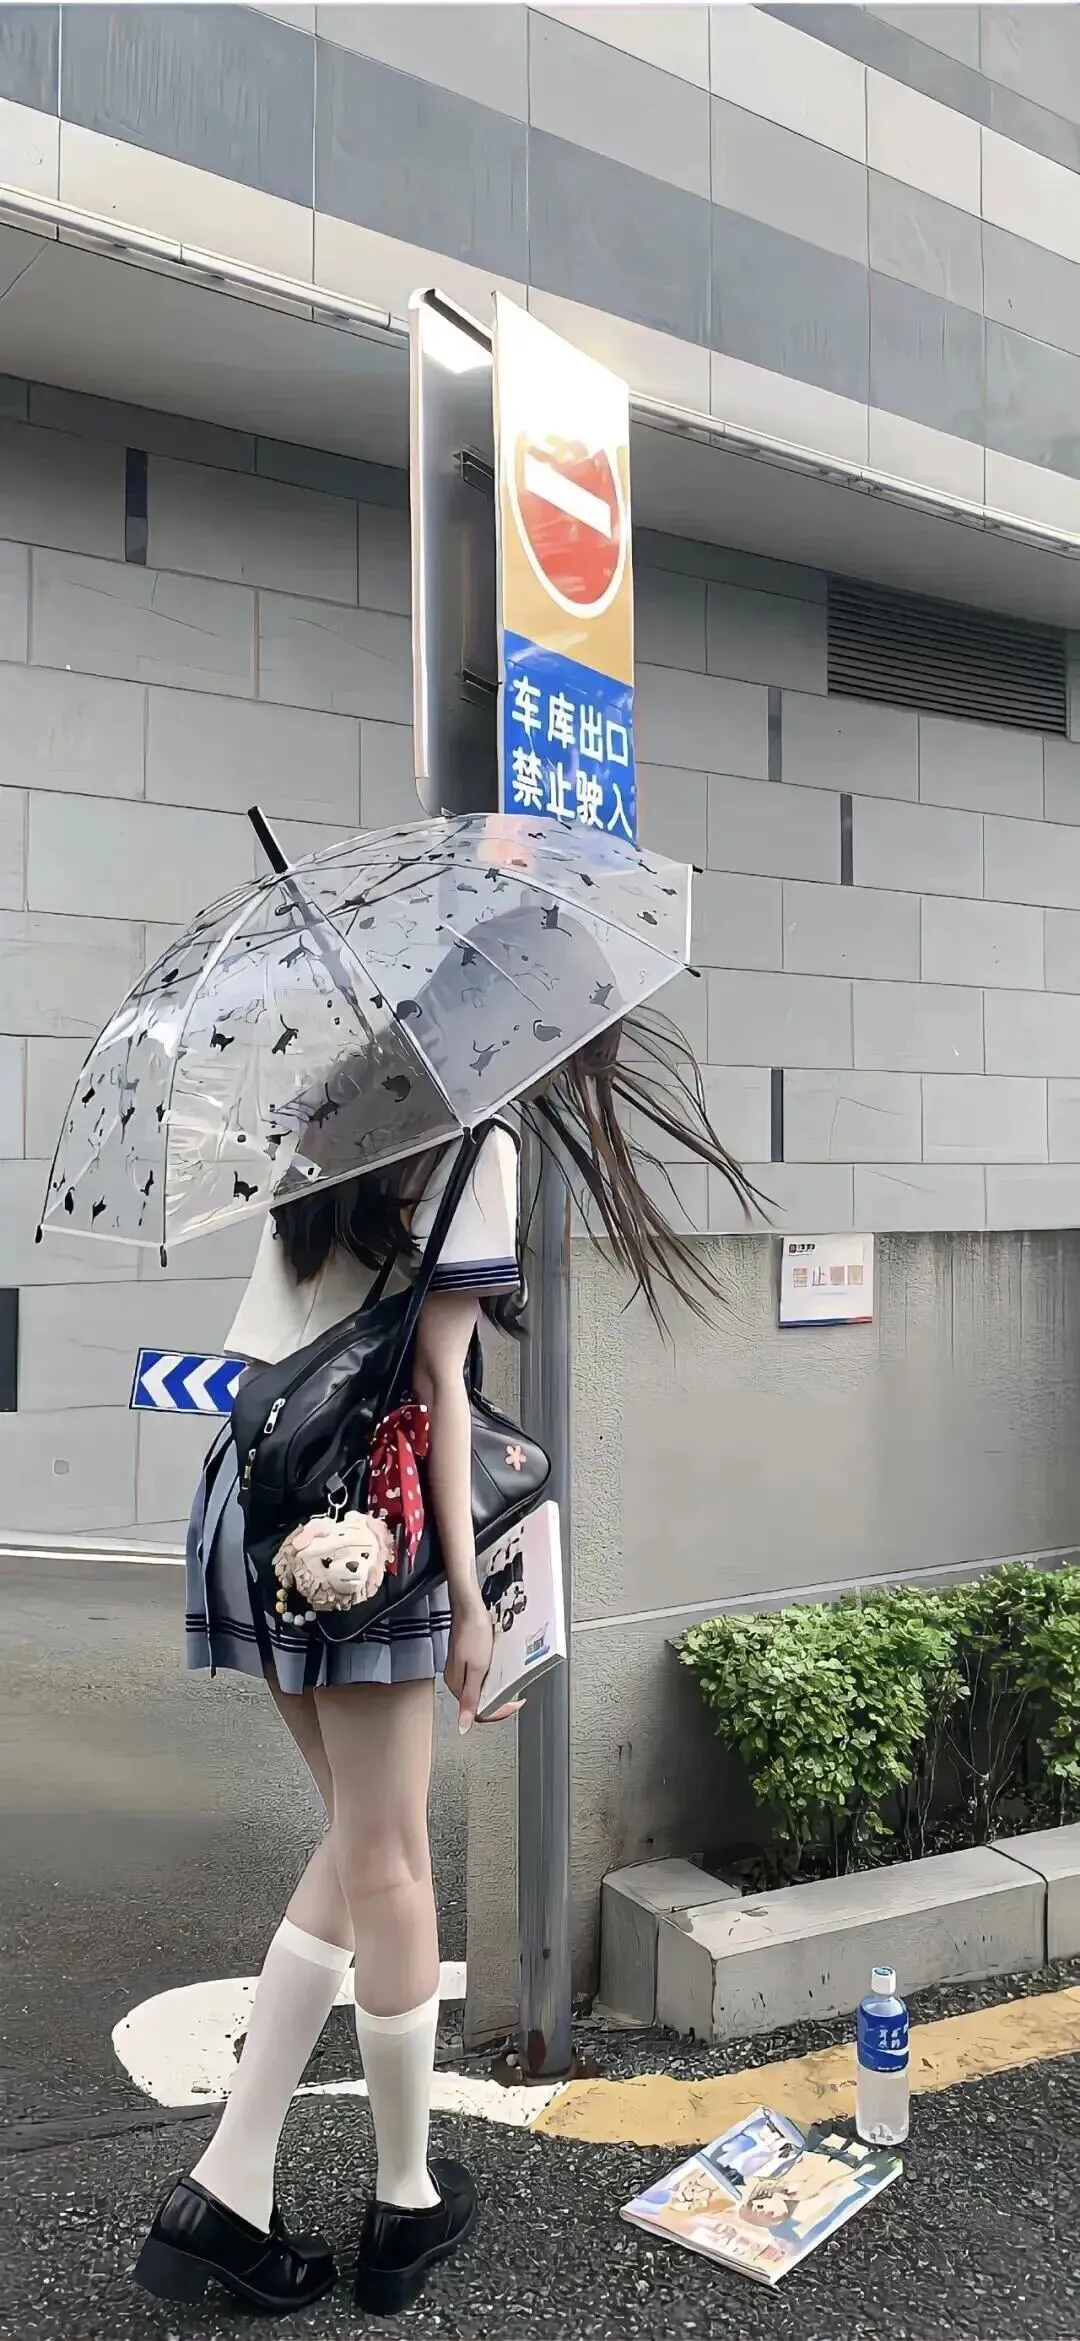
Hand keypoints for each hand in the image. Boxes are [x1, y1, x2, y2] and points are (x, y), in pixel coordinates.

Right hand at [445, 1597, 521, 1734]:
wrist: (469, 1606)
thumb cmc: (473, 1632)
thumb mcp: (477, 1668)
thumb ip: (471, 1697)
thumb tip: (463, 1725)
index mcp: (457, 1686)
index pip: (478, 1712)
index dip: (498, 1712)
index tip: (514, 1705)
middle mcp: (456, 1680)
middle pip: (479, 1702)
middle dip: (499, 1702)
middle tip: (516, 1697)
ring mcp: (460, 1669)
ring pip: (480, 1690)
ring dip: (497, 1690)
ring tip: (511, 1684)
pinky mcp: (465, 1659)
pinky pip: (479, 1677)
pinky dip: (492, 1678)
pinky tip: (499, 1670)